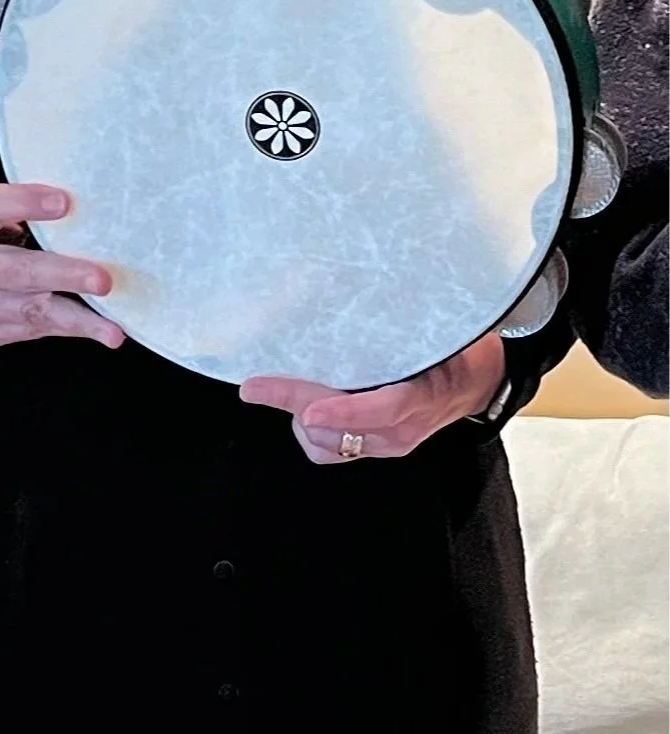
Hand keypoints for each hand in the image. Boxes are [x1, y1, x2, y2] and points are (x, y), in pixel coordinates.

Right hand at [0, 182, 125, 350]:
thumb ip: (9, 210)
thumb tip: (64, 208)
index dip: (27, 202)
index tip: (63, 202)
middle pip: (18, 271)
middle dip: (64, 276)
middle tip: (101, 280)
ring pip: (32, 313)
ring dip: (77, 321)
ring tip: (112, 330)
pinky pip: (32, 331)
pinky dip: (67, 330)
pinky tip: (98, 332)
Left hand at [239, 332, 505, 464]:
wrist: (479, 381)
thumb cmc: (458, 349)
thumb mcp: (445, 332)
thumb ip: (412, 320)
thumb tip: (376, 284)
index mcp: (424, 395)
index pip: (384, 409)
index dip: (345, 412)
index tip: (308, 410)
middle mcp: (402, 429)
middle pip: (341, 428)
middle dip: (294, 404)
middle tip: (255, 386)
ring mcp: (387, 443)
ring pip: (329, 445)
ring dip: (301, 419)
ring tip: (283, 387)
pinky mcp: (374, 447)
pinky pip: (332, 450)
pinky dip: (312, 430)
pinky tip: (305, 403)